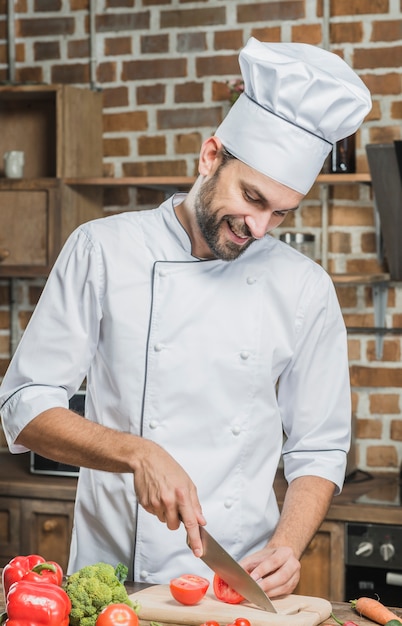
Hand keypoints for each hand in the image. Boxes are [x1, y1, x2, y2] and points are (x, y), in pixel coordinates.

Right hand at [132, 438, 205, 556]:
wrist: (147, 460)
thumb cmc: (168, 469)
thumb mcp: (187, 483)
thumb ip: (195, 504)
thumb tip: (201, 521)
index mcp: (181, 494)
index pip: (190, 522)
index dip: (195, 539)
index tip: (198, 551)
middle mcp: (168, 500)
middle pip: (174, 526)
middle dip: (176, 520)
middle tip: (175, 504)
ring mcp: (155, 503)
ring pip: (164, 520)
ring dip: (166, 513)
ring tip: (164, 495)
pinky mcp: (145, 504)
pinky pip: (154, 514)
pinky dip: (157, 507)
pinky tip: (156, 494)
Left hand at [239, 545, 300, 597]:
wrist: (279, 557)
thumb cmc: (267, 557)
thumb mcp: (256, 556)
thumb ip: (245, 565)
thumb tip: (234, 574)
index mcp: (285, 552)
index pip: (273, 561)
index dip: (263, 570)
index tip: (252, 577)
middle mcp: (293, 563)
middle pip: (282, 576)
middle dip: (267, 584)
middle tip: (255, 589)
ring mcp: (295, 576)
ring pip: (284, 587)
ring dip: (269, 592)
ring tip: (257, 595)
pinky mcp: (293, 586)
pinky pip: (283, 593)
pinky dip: (272, 596)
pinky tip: (263, 596)